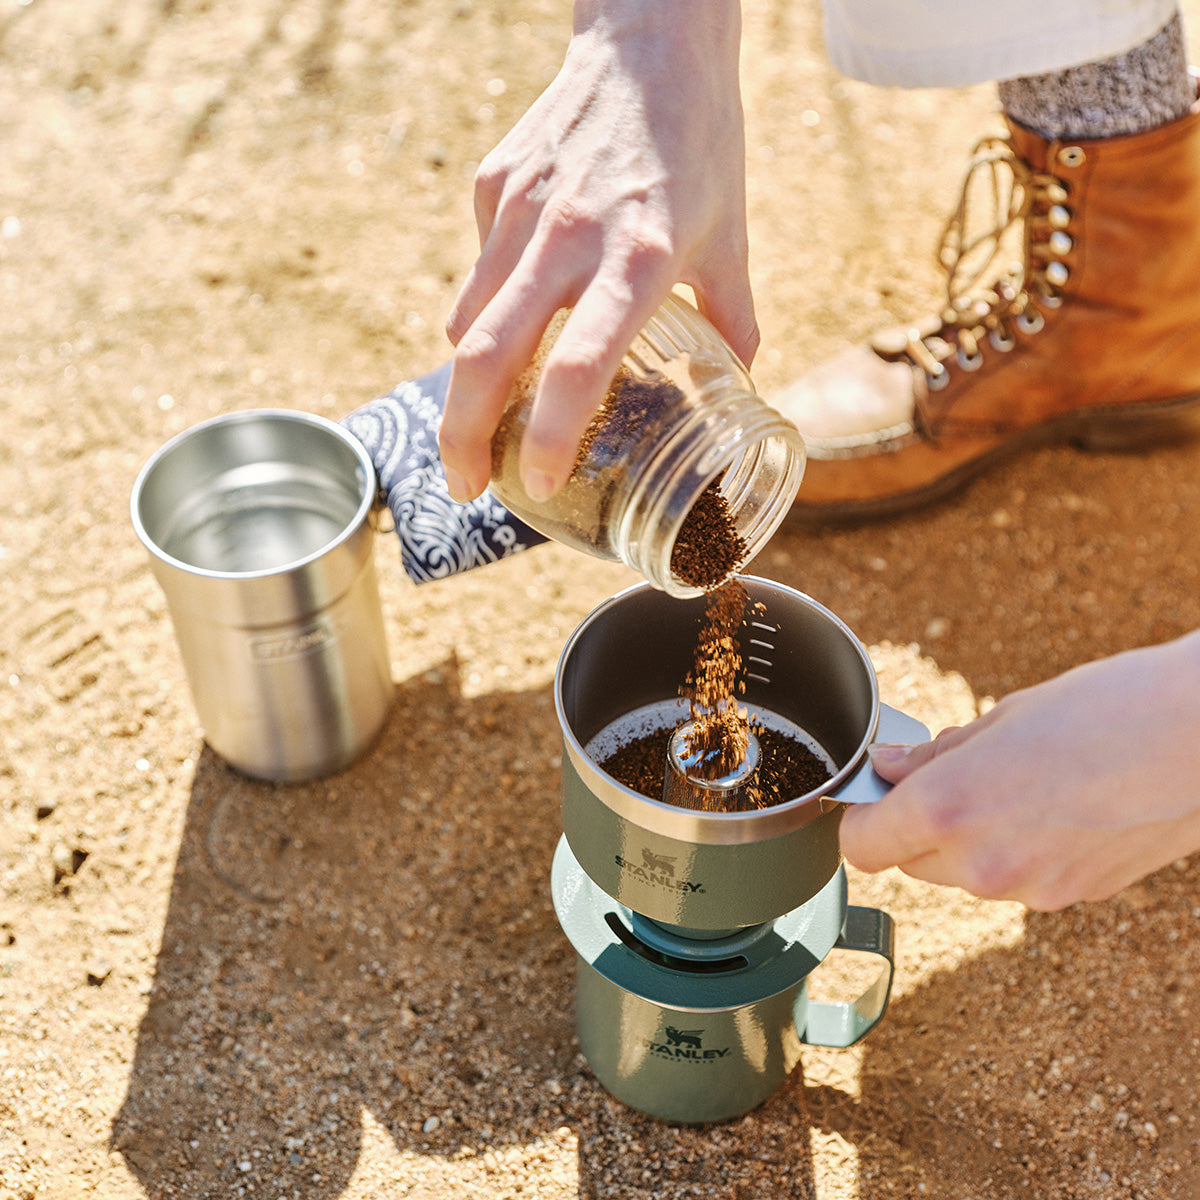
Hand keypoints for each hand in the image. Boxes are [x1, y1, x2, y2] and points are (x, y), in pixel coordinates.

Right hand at [438, 0, 756, 503]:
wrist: (650, 41)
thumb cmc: (699, 144)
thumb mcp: (730, 238)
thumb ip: (734, 323)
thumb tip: (741, 389)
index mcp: (640, 259)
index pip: (580, 366)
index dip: (550, 435)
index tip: (537, 481)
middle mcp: (569, 237)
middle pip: (486, 356)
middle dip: (462, 436)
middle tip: (466, 485)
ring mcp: (520, 209)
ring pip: (467, 320)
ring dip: (467, 385)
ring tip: (480, 424)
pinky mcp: (493, 185)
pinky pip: (478, 272)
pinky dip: (485, 312)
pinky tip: (515, 317)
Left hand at [841, 631, 1199, 909]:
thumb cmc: (1109, 708)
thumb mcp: (1002, 717)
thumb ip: (935, 756)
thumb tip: (890, 768)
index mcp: (950, 808)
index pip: (863, 845)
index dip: (862, 819)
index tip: (873, 797)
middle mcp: (983, 863)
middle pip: (911, 864)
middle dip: (917, 827)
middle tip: (952, 779)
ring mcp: (1033, 889)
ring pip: (965, 876)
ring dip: (969, 843)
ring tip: (1018, 787)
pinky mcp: (1077, 897)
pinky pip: (1020, 881)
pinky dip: (1021, 853)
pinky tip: (1056, 809)